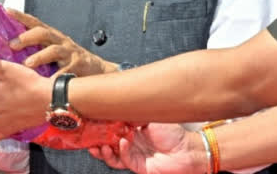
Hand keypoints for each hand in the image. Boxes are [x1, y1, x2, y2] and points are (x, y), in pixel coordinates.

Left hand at [8, 9, 117, 75]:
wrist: (97, 69)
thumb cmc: (68, 59)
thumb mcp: (51, 49)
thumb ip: (34, 47)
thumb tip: (9, 48)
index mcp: (51, 36)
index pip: (34, 22)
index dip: (21, 16)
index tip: (7, 10)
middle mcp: (59, 40)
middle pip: (43, 33)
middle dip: (27, 37)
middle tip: (12, 44)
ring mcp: (70, 52)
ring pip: (54, 50)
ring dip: (40, 56)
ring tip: (27, 63)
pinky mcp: (78, 65)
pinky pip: (67, 70)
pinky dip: (58, 76)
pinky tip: (49, 82)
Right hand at [88, 124, 204, 173]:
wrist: (189, 150)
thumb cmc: (173, 132)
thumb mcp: (150, 117)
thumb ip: (134, 115)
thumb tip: (118, 108)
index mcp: (131, 132)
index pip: (111, 130)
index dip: (100, 128)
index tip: (90, 122)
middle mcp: (131, 144)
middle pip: (107, 144)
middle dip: (96, 142)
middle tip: (87, 137)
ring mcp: (134, 156)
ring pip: (112, 156)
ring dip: (104, 151)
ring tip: (98, 146)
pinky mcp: (139, 167)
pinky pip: (125, 160)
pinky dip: (122, 152)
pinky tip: (122, 143)